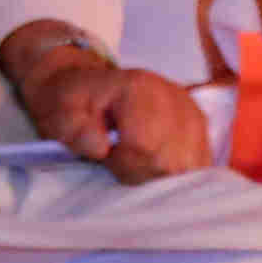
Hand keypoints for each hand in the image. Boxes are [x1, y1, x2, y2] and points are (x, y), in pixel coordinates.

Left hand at [3, 33, 213, 181]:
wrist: (86, 87)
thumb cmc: (73, 104)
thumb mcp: (60, 112)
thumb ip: (74, 129)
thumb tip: (100, 146)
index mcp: (139, 88)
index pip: (146, 145)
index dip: (124, 162)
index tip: (107, 156)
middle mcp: (173, 95)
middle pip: (171, 160)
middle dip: (142, 172)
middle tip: (119, 160)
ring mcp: (191, 110)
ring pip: (190, 164)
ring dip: (162, 176)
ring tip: (137, 162)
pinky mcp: (199, 124)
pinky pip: (201, 160)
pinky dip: (180, 172)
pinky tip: (158, 165)